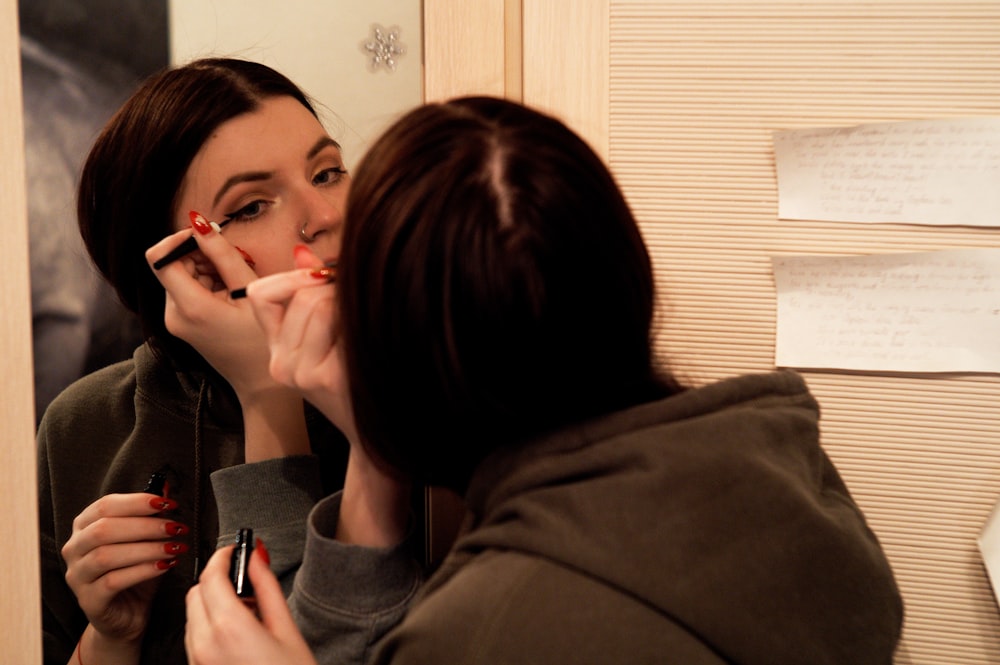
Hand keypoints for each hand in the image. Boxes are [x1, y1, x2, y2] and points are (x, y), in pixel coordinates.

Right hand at [62, 492, 187, 643]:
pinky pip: (113, 581)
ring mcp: (77, 576)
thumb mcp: (145, 540)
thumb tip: (165, 486)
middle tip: (176, 528)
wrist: (127, 614)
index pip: (105, 506)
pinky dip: (143, 571)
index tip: (169, 503)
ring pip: (107, 556)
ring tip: (174, 547)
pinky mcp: (88, 600)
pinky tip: (165, 566)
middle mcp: (74, 549)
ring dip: (147, 549)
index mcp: (84, 527)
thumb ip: (151, 515)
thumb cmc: (134, 571)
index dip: (137, 502)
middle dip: (145, 526)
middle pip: (104, 529)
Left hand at [145, 226, 273, 399]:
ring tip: (236, 285)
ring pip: (182, 275)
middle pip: (173, 264)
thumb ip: (223, 254)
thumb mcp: (249, 291)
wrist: (261, 384)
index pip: (159, 256)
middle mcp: (173, 314)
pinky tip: (231, 296)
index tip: (207, 237)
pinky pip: (188, 290)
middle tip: (234, 265)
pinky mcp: (182, 323)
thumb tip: (199, 223)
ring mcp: (175, 320)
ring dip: (208, 270)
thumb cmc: (263, 340)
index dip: (179, 239)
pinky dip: (208, 284)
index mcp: (189, 306)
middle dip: (201, 256)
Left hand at [185, 543, 316, 664]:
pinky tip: (238, 631)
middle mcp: (205, 644)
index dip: (224, 556)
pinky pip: (194, 636)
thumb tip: (257, 558)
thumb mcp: (286, 628)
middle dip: (216, 578)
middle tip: (244, 577)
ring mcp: (198, 660)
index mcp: (229, 628)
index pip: (211, 576)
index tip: (236, 549)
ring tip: (246, 609)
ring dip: (211, 601)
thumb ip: (266, 587)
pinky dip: (209, 623)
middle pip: (196, 592)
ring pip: (192, 614)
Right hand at [243, 246, 353, 438]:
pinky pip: (341, 322)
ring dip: (348, 304)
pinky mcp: (327, 377)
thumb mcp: (326, 339)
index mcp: (276, 352)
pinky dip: (359, 323)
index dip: (291, 277)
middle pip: (302, 295)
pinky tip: (368, 342)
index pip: (260, 294)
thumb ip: (310, 295)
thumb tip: (302, 251)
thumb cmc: (355, 380)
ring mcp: (302, 373)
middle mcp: (281, 364)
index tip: (321, 279)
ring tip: (361, 325)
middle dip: (334, 289)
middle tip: (356, 304)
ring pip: (321, 304)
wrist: (377, 432)